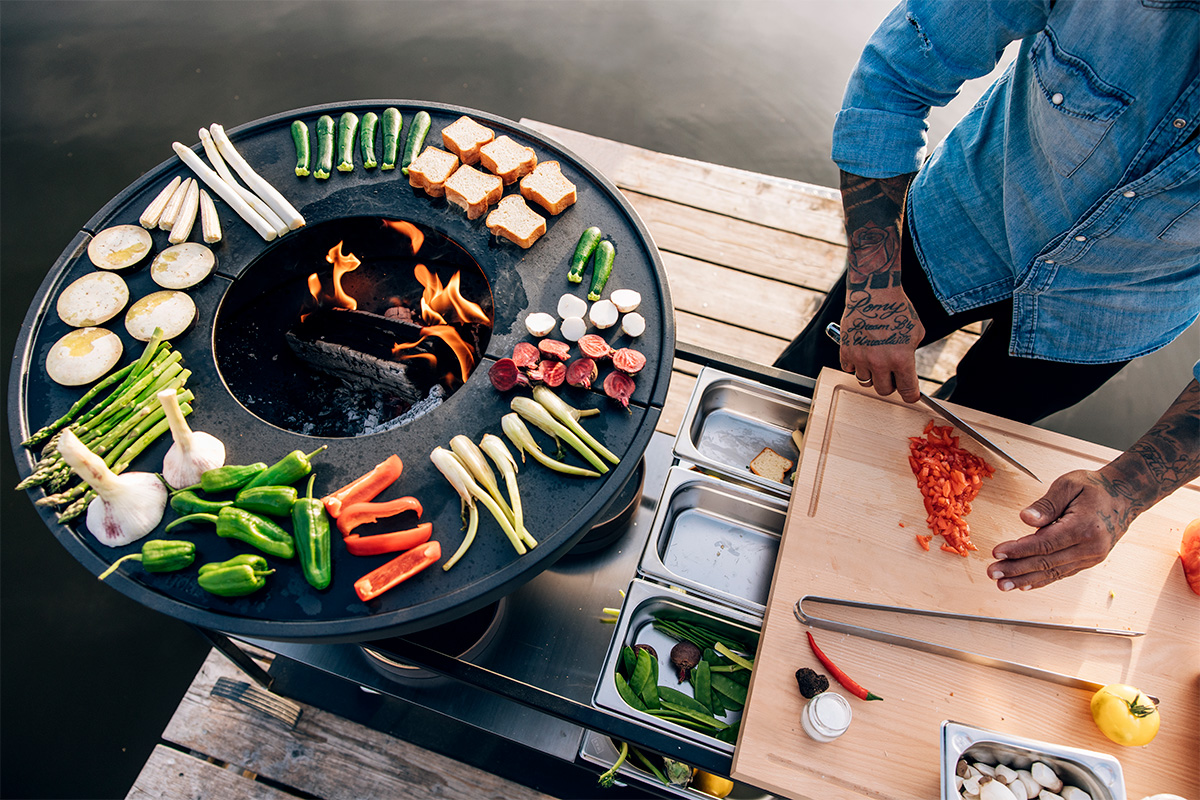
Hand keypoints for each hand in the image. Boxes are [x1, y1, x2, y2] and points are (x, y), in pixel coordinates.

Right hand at [838, 287, 923, 402]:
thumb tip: (907, 369)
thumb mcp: (916, 332)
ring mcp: (861, 358)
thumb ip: (910, 354)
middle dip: (890, 385)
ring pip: (865, 382)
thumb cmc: (897, 309)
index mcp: (901, 359)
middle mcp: (880, 362)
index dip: (911, 396)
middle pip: (884, 390)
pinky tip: (862, 354)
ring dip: (871, 376)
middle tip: (891, 375)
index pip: (908, 391)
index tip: (910, 395)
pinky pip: (849, 369)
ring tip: (875, 362)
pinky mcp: (846, 351)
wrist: (874, 293)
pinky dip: (855, 366)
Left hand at [986, 469, 1131, 590]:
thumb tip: (1025, 518)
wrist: (1125, 496)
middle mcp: (1089, 547)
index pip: (1045, 543)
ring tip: (1003, 584)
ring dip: (1025, 579)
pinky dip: (1042, 580)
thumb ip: (1047, 504)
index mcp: (1083, 527)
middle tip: (993, 573)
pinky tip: (1024, 584)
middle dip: (1016, 569)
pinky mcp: (1089, 561)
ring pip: (1053, 572)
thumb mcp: (1069, 485)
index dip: (1019, 550)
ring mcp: (1091, 557)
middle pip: (1047, 562)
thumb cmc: (1095, 487)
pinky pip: (1062, 573)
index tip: (998, 552)